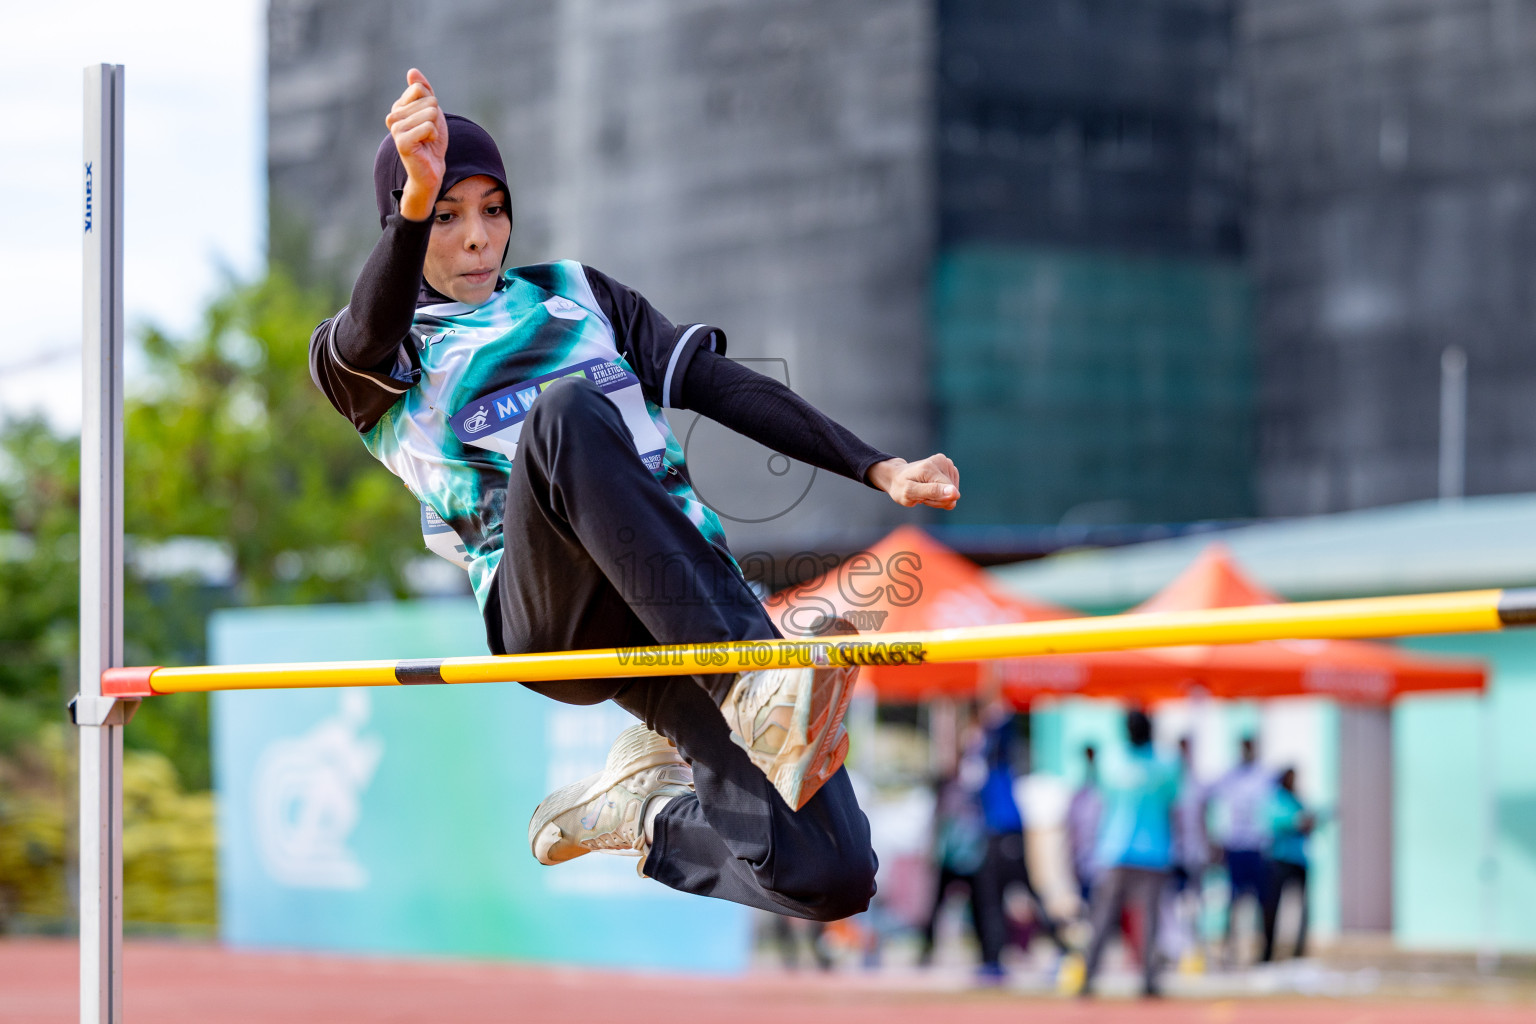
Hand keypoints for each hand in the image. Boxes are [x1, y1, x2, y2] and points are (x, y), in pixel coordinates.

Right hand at [384, 68, 448, 220]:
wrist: (431, 169)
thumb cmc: (432, 141)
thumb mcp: (431, 111)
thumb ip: (423, 90)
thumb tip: (412, 71)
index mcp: (398, 107)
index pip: (420, 88)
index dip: (432, 104)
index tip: (428, 121)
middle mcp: (393, 116)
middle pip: (428, 100)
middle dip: (436, 119)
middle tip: (428, 134)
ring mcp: (395, 128)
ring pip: (430, 114)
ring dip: (435, 129)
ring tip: (427, 140)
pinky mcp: (401, 141)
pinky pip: (428, 126)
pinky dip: (433, 136)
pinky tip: (426, 145)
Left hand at [867, 454, 959, 509]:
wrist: (896, 476)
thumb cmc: (901, 486)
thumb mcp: (910, 493)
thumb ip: (933, 492)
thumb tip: (955, 493)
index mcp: (931, 468)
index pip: (949, 495)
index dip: (936, 502)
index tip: (921, 497)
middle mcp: (942, 462)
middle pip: (952, 494)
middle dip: (937, 499)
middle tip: (921, 494)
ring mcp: (947, 463)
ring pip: (953, 493)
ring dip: (939, 497)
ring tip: (924, 491)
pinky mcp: (950, 466)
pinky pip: (953, 488)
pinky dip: (942, 492)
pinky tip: (930, 488)